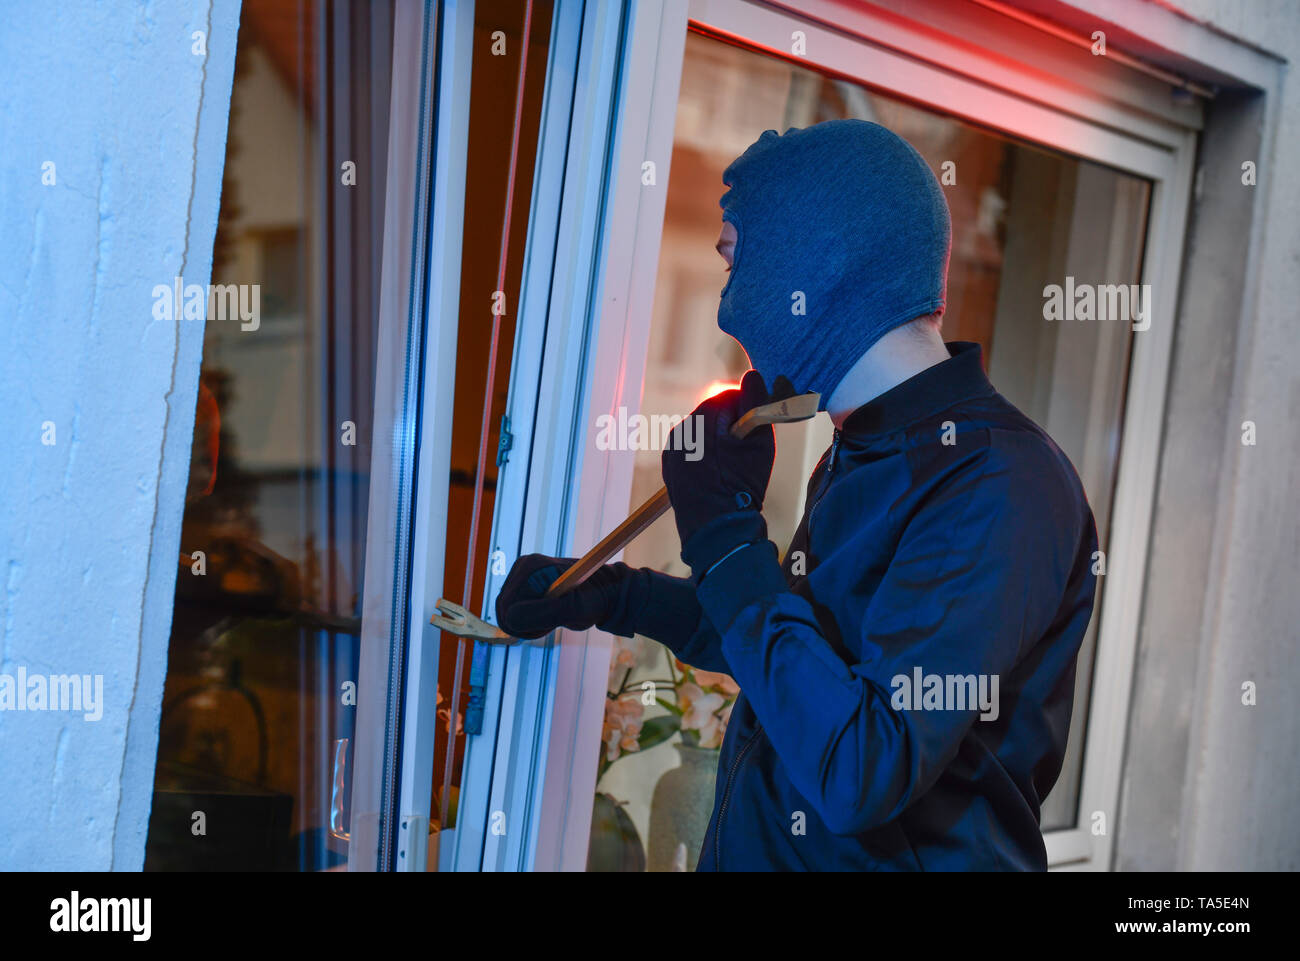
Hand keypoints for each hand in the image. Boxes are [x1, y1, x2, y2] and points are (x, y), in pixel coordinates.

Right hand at [495, 554, 626, 638]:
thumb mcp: (573, 610)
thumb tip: (510, 618)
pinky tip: (548, 615)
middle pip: (503, 610)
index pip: (507, 608)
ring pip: (506, 613)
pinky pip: (513, 612)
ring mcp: (521, 575)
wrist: (608, 591)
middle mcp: (522, 567)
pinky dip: (529, 621)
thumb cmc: (595, 599)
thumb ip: (543, 613)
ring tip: (553, 618)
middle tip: (553, 622)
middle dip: (525, 624)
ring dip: (528, 624)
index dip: (525, 624)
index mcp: (530, 567)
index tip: (550, 623)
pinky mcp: (523, 585)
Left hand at [661, 369, 774, 566]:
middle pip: (712, 415)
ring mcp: (672, 453)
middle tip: (747, 451)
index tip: (757, 428)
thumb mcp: (758, 442)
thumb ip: (755, 404)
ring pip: (702, 434)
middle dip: (731, 426)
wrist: (717, 532)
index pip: (726, 397)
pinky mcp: (671, 470)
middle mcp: (679, 433)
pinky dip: (707, 457)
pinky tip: (720, 476)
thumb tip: (751, 375)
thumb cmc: (740, 486)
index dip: (747, 410)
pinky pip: (692, 452)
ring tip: (734, 467)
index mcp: (698, 422)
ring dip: (719, 442)